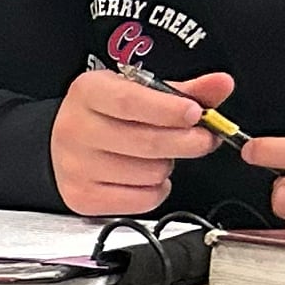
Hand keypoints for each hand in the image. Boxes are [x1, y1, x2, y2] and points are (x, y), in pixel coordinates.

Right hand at [49, 68, 233, 215]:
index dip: (167, 110)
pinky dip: (156, 190)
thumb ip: (183, 90)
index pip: (129, 102)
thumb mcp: (139, 91)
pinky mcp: (82, 197)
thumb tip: (221, 84)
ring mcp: (76, 166)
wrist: (62, 143)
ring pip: (149, 174)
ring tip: (160, 156)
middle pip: (145, 142)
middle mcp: (75, 129)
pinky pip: (142, 200)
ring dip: (167, 166)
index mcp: (88, 93)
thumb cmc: (106, 114)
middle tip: (204, 139)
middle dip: (187, 142)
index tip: (196, 114)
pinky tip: (148, 177)